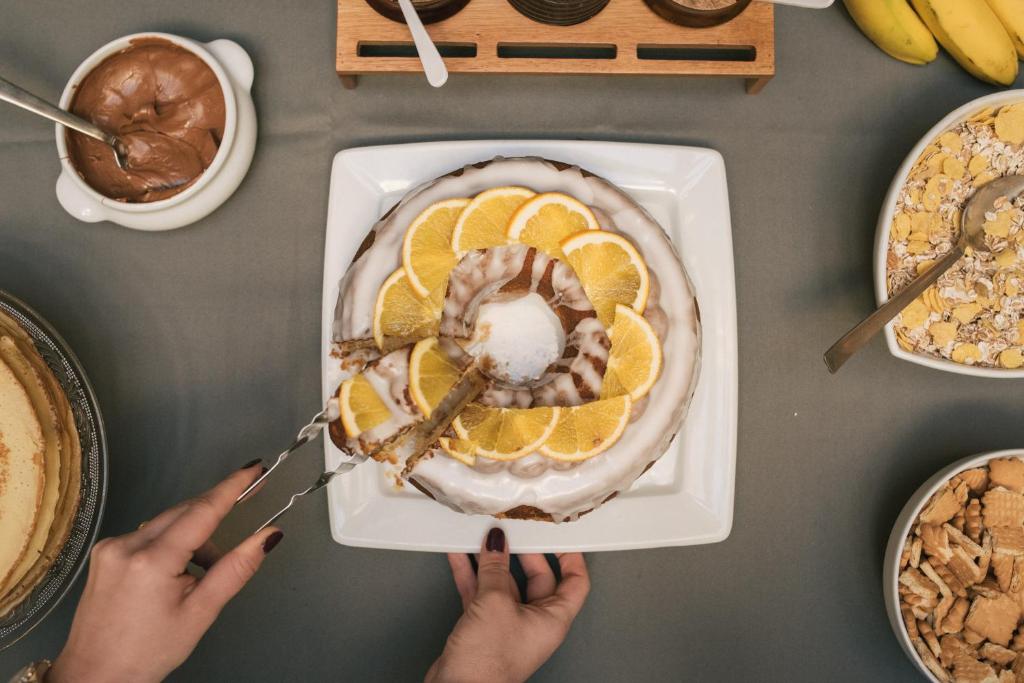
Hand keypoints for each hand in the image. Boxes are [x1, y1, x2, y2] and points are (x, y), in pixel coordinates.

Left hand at [47, 461, 282, 682]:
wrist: (94, 676)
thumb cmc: (149, 652)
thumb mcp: (200, 613)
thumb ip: (236, 569)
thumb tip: (270, 535)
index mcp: (152, 560)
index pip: (202, 511)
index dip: (232, 487)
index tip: (255, 468)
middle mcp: (126, 544)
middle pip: (184, 513)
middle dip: (215, 517)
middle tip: (245, 517)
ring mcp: (111, 547)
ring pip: (167, 523)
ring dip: (193, 536)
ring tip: (203, 574)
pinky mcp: (104, 553)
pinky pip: (149, 534)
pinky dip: (171, 544)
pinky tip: (177, 573)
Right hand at [426, 528, 589, 682]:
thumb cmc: (488, 662)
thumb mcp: (495, 602)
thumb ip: (495, 568)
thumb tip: (496, 541)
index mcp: (553, 619)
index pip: (575, 582)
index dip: (570, 556)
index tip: (559, 534)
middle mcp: (534, 622)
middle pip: (537, 577)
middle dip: (522, 552)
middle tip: (512, 529)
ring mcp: (508, 624)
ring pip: (503, 583)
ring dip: (491, 561)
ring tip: (482, 535)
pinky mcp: (483, 627)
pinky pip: (480, 593)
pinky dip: (470, 574)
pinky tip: (459, 555)